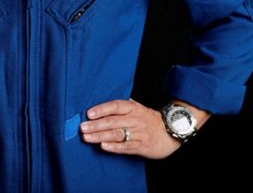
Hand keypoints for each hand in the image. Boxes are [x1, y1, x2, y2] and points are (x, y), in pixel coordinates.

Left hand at [79, 98, 207, 158]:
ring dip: (100, 136)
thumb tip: (99, 107)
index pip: (115, 106)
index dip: (102, 109)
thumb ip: (121, 108)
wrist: (170, 130)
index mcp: (133, 108)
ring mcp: (138, 133)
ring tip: (87, 137)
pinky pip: (126, 147)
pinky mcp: (141, 146)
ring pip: (117, 134)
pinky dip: (114, 147)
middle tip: (82, 128)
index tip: (89, 113)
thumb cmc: (148, 119)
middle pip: (113, 121)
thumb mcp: (137, 108)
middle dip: (96, 125)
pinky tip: (103, 146)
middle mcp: (135, 119)